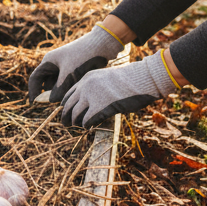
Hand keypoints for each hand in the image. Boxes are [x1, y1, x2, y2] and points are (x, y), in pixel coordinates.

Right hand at [27, 25, 123, 101]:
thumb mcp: (69, 75)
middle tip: (55, 104)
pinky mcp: (74, 69)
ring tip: (67, 98)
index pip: (35, 79)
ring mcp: (64, 66)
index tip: (34, 104)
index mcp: (48, 61)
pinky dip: (68, 89)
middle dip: (48, 93)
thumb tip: (50, 101)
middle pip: (46, 82)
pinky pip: (67, 82)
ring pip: (57, 84)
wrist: (102, 44)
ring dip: (60, 92)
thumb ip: (58, 90)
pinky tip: (74, 94)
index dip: (33, 91)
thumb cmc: (83, 57)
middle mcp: (54, 64)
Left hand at [60, 52, 177, 127]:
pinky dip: (86, 125)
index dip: (67, 104)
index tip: (66, 110)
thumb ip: (96, 87)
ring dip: (75, 122)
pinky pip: (86, 120)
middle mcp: (85, 87)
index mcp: (86, 78)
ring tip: (77, 126)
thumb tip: (91, 102)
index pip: (69, 93)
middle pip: (68, 105)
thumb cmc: (129, 80)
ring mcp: (91, 97)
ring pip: (75, 114)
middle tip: (65, 123)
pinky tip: (88, 126)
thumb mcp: (107, 79)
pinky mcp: (99, 107)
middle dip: (65, 115)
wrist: (141, 79)